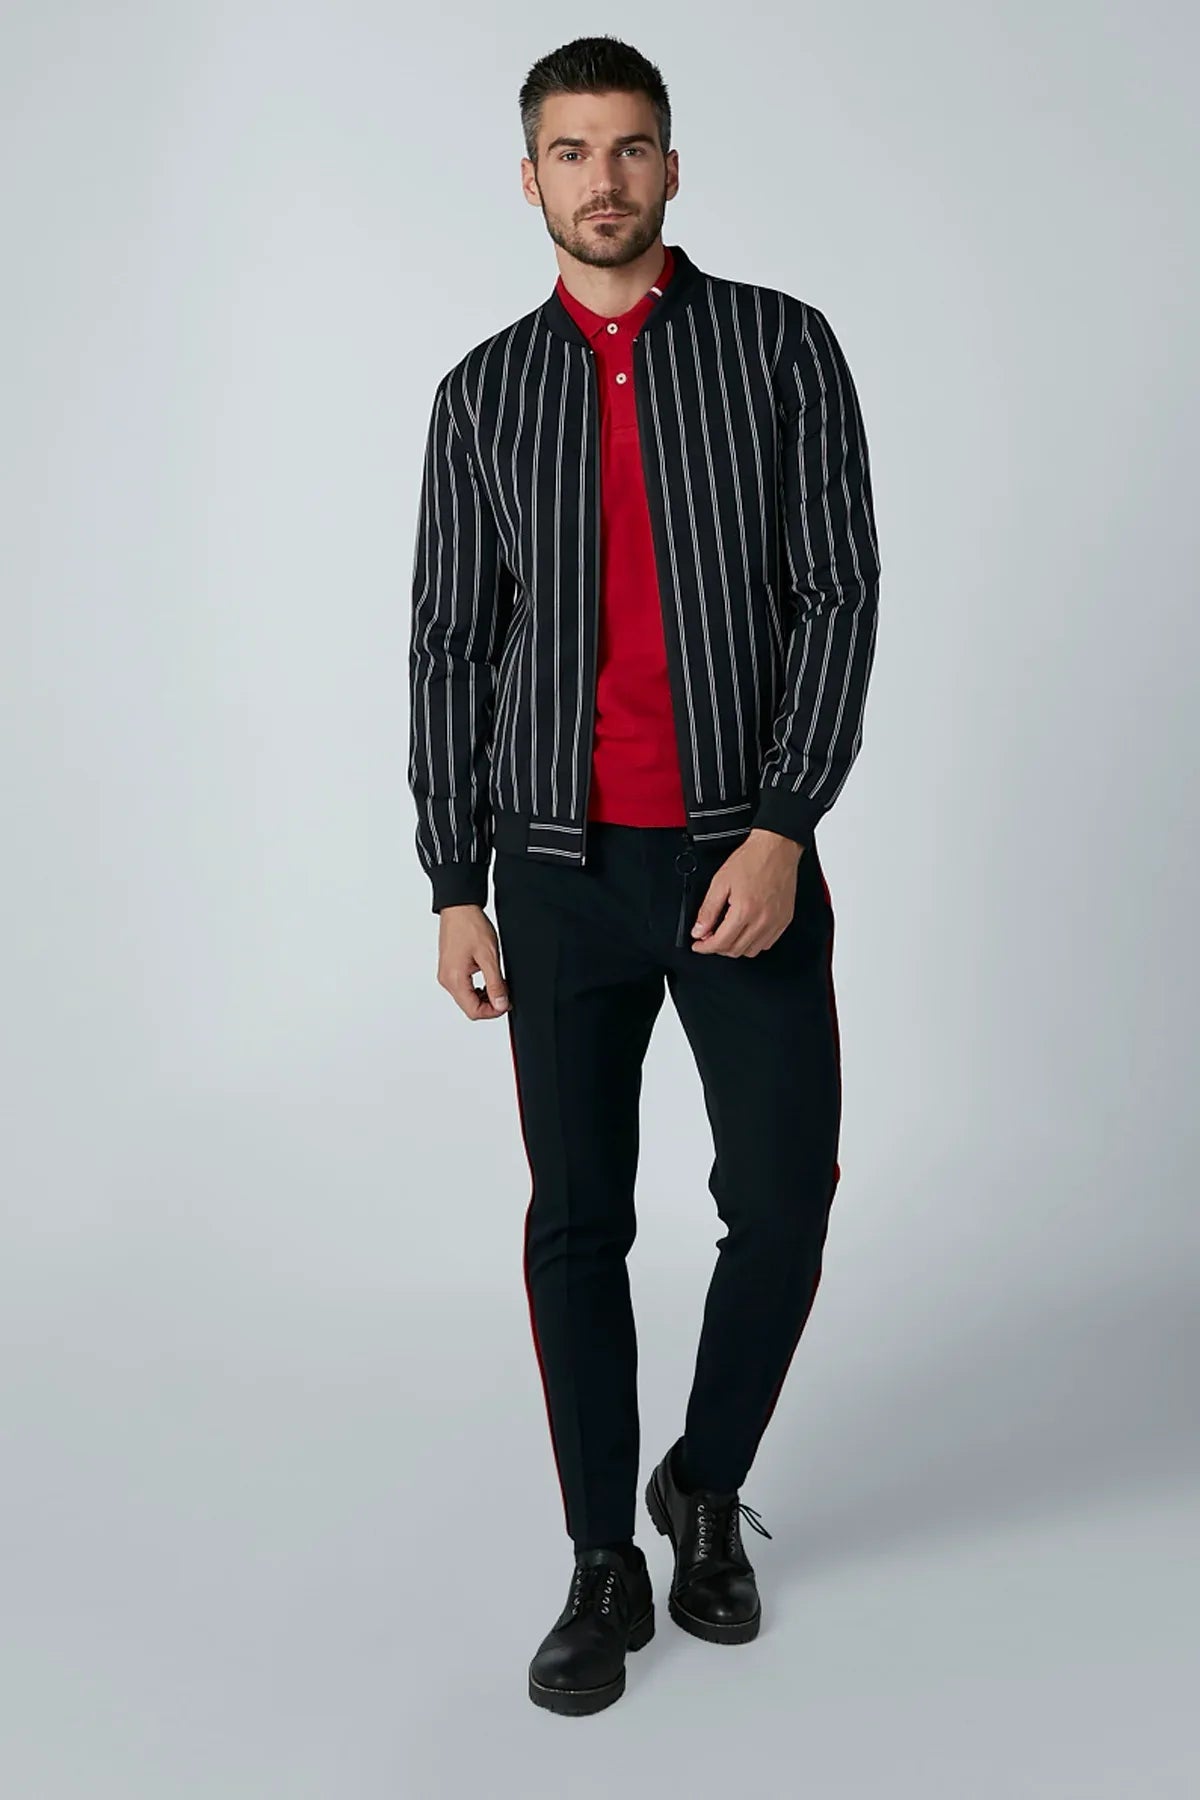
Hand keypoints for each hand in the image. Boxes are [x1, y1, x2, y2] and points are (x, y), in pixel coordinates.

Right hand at [436, 904, 510, 1018]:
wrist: (459, 908)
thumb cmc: (470, 926)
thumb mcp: (489, 957)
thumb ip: (495, 984)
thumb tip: (501, 1004)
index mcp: (454, 980)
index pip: (474, 1011)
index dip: (493, 1011)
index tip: (507, 1002)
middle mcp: (446, 980)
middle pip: (469, 1007)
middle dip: (490, 1004)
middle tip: (505, 992)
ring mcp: (446, 974)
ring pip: (466, 998)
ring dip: (484, 996)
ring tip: (498, 983)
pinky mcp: (448, 968)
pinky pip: (462, 987)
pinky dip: (476, 988)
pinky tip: (487, 977)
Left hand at [689, 828, 803, 956]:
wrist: (776, 848)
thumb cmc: (751, 859)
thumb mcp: (720, 882)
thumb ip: (708, 910)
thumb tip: (699, 931)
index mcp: (745, 910)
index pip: (721, 943)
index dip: (705, 947)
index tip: (698, 945)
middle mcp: (762, 920)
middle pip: (735, 950)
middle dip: (718, 947)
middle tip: (710, 936)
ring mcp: (776, 922)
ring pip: (751, 951)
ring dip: (736, 947)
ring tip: (728, 933)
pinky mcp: (784, 920)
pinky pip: (767, 943)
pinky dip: (753, 942)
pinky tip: (745, 930)